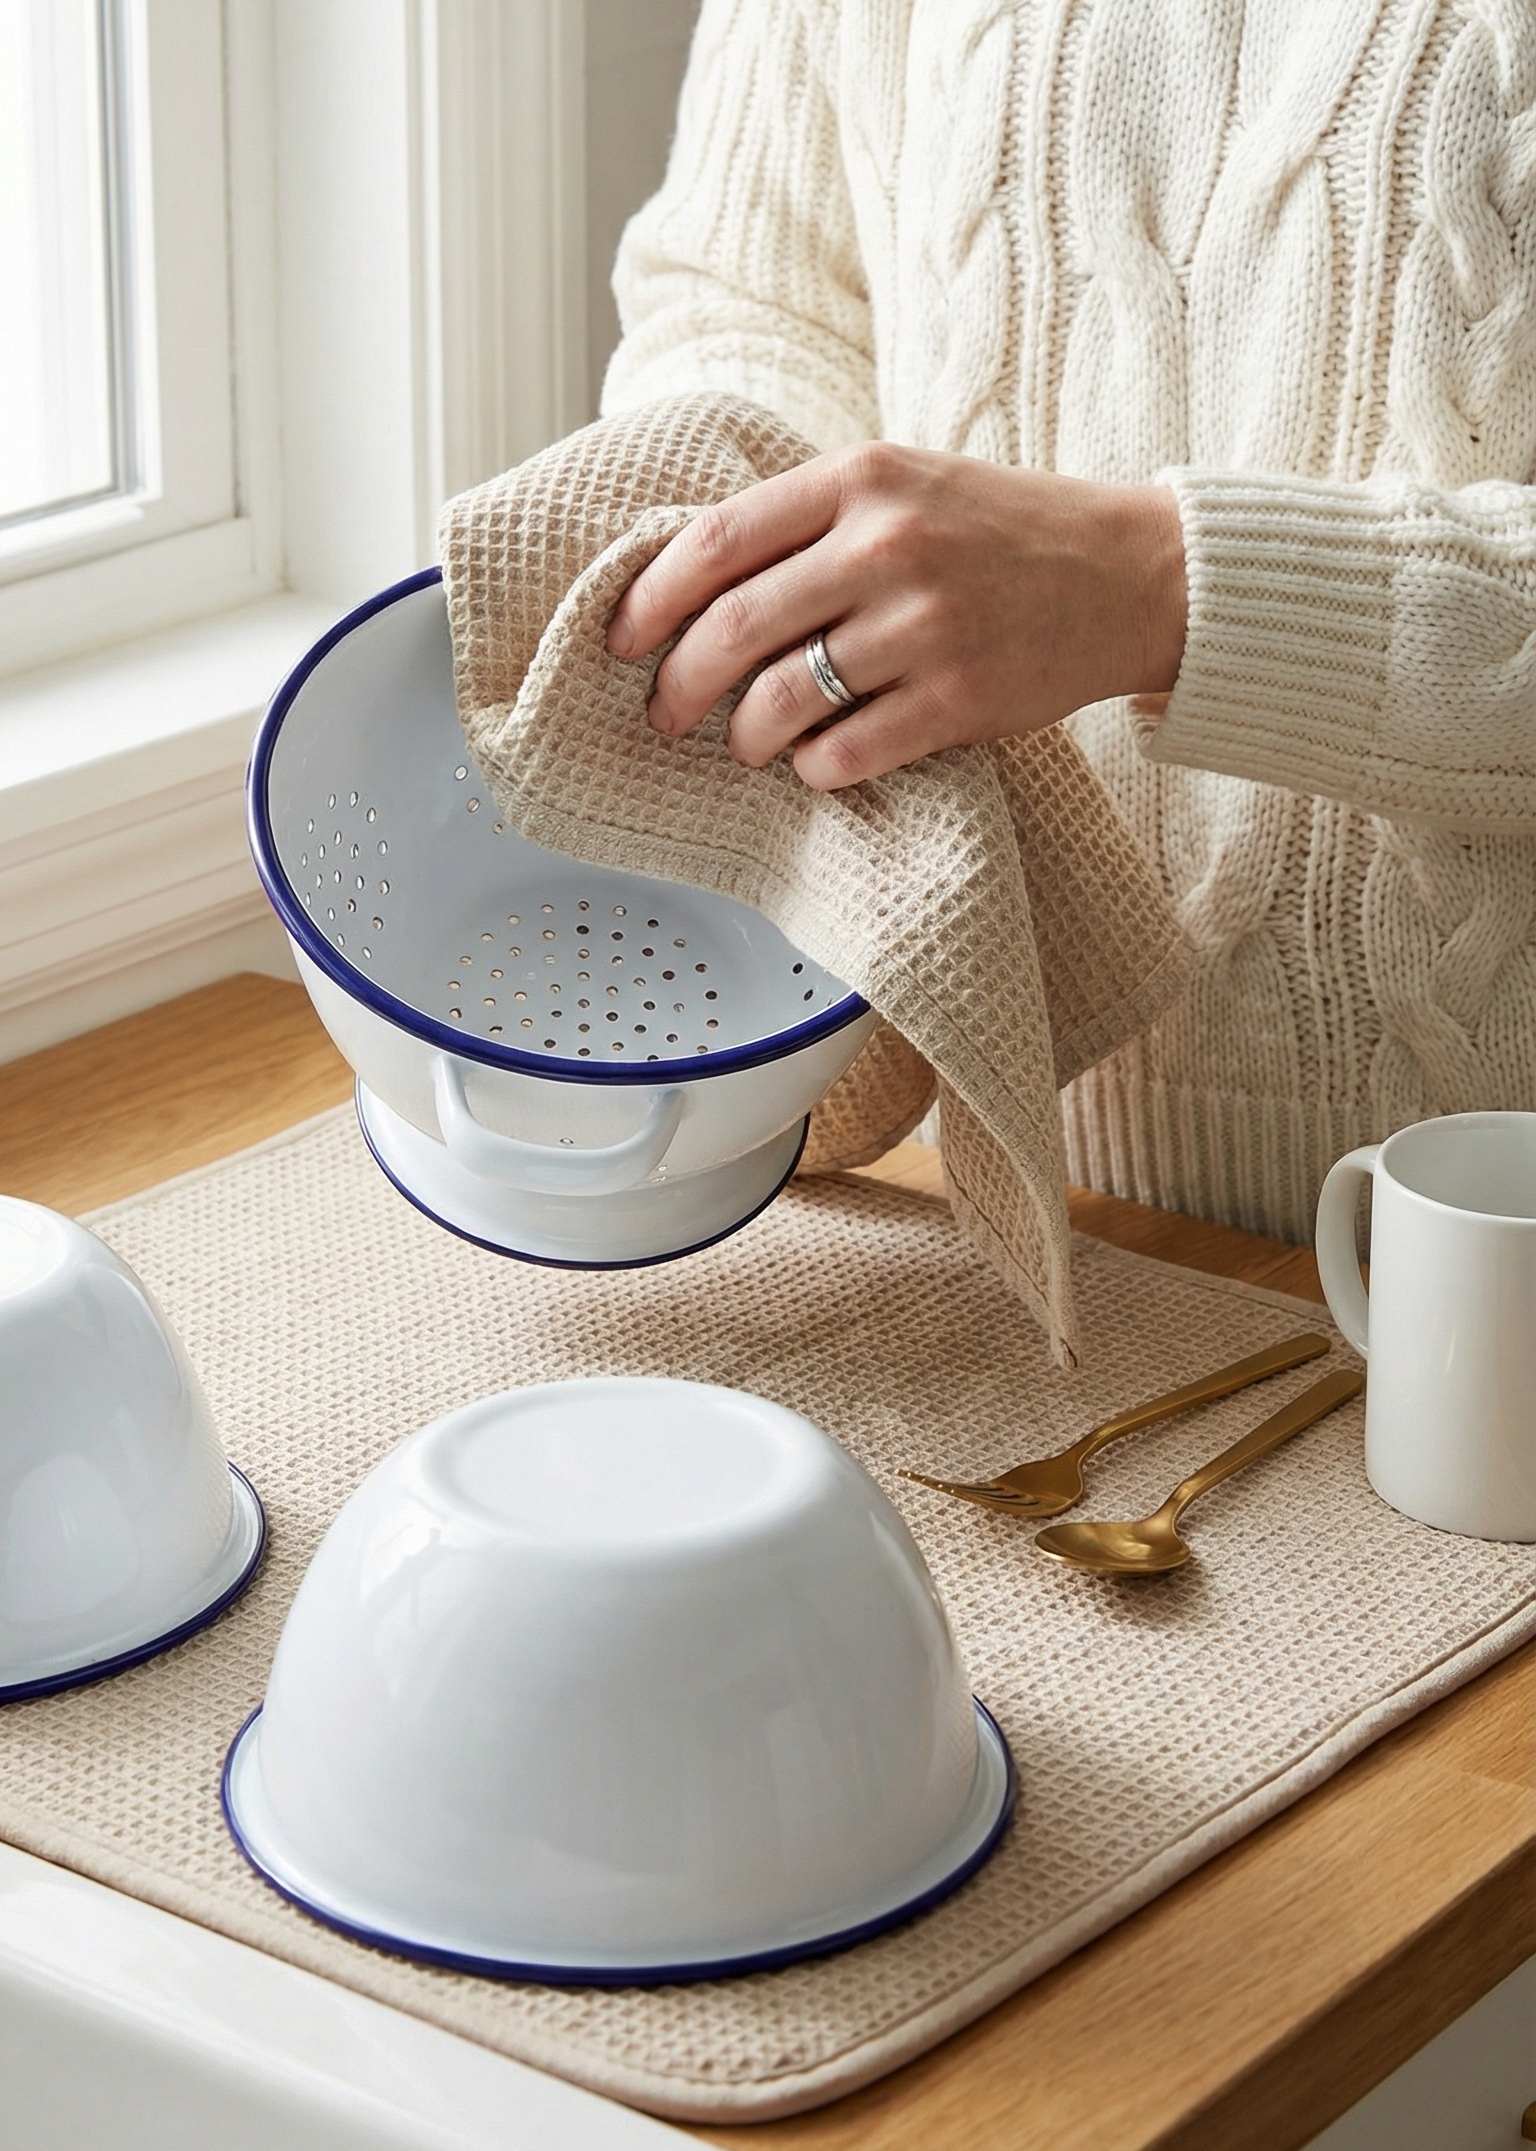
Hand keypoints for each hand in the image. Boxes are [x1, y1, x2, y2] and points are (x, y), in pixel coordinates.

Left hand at [605, 441, 1186, 789]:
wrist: (1132, 576)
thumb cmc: (1004, 534)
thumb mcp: (907, 486)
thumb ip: (813, 519)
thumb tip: (694, 580)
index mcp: (862, 478)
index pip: (717, 541)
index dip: (651, 598)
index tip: (623, 638)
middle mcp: (888, 545)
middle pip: (733, 627)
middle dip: (679, 684)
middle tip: (664, 713)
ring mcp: (925, 625)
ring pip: (782, 700)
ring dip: (745, 737)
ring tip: (746, 744)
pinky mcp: (960, 700)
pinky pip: (846, 753)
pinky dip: (814, 769)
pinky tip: (818, 764)